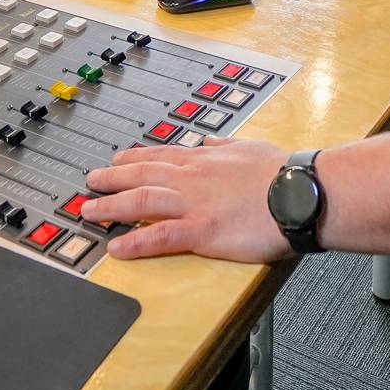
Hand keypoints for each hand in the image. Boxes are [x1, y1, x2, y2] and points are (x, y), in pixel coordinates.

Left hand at [83, 137, 292, 262]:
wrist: (301, 192)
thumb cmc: (283, 171)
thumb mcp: (249, 147)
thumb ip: (224, 145)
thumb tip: (209, 141)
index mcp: (204, 159)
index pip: (159, 156)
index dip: (132, 159)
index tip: (115, 160)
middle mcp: (192, 178)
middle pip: (141, 176)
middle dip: (111, 179)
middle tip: (89, 182)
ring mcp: (194, 204)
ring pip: (141, 202)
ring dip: (111, 207)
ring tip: (88, 212)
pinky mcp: (202, 231)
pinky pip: (160, 238)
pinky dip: (135, 243)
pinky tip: (116, 248)